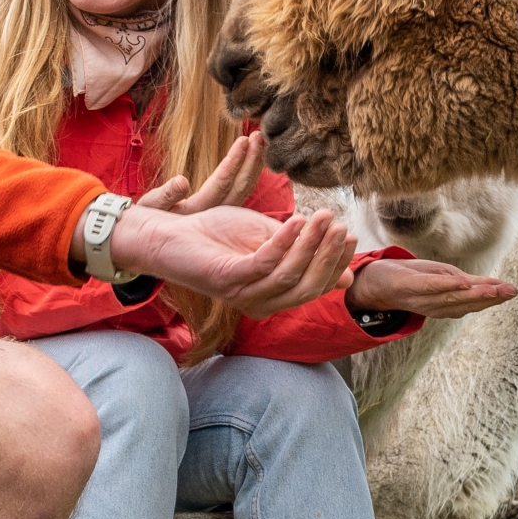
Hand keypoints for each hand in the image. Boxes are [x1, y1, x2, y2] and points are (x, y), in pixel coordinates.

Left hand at [112, 203, 355, 316]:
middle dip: (327, 255)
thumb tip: (346, 278)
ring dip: (310, 244)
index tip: (349, 234)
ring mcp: (242, 293)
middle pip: (307, 287)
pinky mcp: (226, 279)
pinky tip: (295, 221)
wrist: (169, 232)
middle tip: (338, 224)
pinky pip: (263, 264)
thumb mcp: (267, 239)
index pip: (314, 286)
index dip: (334, 263)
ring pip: (289, 276)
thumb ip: (301, 253)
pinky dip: (283, 242)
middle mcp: (259, 302)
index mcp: (271, 296)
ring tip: (321, 216)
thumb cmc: (216, 234)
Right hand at [136, 132, 266, 213]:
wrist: (146, 239)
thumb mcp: (151, 207)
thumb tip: (182, 182)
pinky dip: (246, 173)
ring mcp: (218, 215)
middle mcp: (213, 216)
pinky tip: (253, 159)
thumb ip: (165, 195)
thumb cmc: (146, 220)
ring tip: (260, 142)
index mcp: (197, 212)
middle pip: (239, 188)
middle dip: (252, 161)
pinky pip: (237, 192)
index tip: (243, 139)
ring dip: (252, 165)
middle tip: (261, 135)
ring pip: (242, 190)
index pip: (221, 184)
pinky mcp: (219, 214)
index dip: (234, 162)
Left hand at [345, 259, 517, 320]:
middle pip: (466, 302)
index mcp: (444, 304)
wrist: (372, 281)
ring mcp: (421, 298)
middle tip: (511, 292)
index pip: (472, 301)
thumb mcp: (439, 277)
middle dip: (490, 297)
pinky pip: (430, 288)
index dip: (493, 298)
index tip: (513, 291)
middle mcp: (435, 306)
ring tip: (495, 289)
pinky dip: (448, 286)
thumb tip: (491, 286)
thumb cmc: (408, 278)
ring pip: (453, 297)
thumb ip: (462, 282)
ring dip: (475, 294)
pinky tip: (463, 283)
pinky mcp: (407, 287)